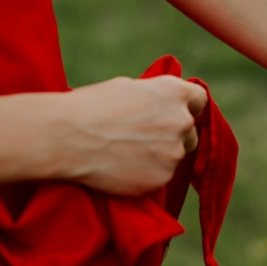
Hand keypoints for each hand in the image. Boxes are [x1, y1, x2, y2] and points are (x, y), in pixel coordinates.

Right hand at [51, 75, 207, 195]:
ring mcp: (173, 153)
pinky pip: (160, 176)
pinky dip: (146, 174)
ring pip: (175, 155)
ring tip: (127, 152)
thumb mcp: (128, 87)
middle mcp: (181, 121)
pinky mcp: (161, 178)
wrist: (66, 138)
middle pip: (189, 131)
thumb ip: (155, 96)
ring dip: (160, 155)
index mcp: (174, 93)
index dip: (187, 107)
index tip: (175, 113)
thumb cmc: (90, 106)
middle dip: (173, 134)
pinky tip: (122, 167)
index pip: (200, 99)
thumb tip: (164, 103)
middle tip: (143, 137)